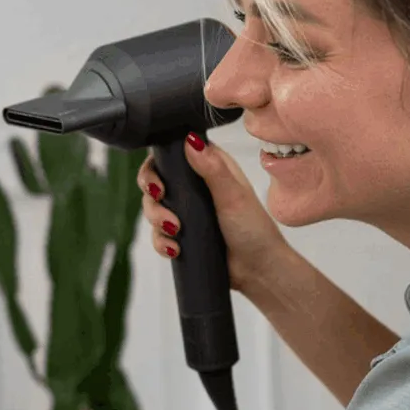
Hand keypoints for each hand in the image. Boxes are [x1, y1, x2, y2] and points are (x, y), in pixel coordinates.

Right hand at [136, 135, 288, 296]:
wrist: (257, 269)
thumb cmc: (253, 229)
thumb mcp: (233, 196)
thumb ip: (213, 168)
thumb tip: (191, 140)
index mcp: (209, 168)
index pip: (171, 156)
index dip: (155, 166)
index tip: (156, 182)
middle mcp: (194, 187)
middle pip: (155, 183)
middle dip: (152, 199)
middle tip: (161, 206)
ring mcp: (186, 211)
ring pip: (153, 210)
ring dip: (156, 222)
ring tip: (175, 233)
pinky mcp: (182, 234)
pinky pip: (158, 235)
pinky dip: (161, 242)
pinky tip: (174, 250)